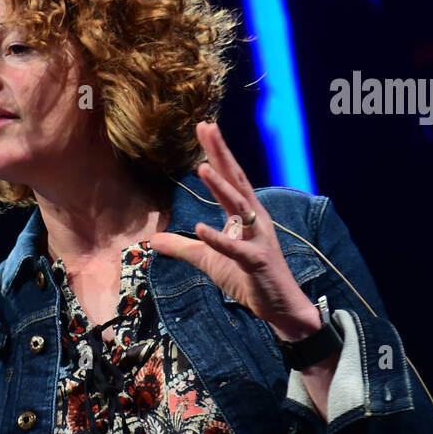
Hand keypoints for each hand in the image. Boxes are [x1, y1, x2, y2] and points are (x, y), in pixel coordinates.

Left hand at [146, 122, 319, 340]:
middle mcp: (254, 220)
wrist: (279, 306)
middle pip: (236, 181)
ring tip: (202, 167)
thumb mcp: (208, 259)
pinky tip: (201, 227)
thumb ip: (182, 247)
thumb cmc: (248, 278)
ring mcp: (257, 239)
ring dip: (221, 188)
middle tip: (207, 127)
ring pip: (239, 207)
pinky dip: (219, 238)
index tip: (204, 127)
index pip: (229, 178)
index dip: (216, 153)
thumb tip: (153, 240)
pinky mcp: (257, 262)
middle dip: (221, 154)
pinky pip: (236, 249)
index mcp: (244, 215)